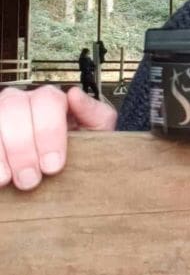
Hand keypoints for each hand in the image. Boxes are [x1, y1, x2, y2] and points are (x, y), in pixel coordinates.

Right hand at [0, 85, 117, 190]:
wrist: (58, 167)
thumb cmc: (78, 147)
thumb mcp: (95, 132)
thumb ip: (94, 114)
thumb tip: (74, 94)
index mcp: (50, 99)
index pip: (47, 102)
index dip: (49, 133)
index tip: (53, 165)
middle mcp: (20, 101)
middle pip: (14, 110)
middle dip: (23, 148)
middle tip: (30, 179)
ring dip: (0, 153)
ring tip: (7, 180)